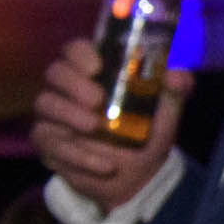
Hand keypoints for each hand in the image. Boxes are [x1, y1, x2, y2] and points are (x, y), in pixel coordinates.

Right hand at [30, 37, 188, 215]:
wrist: (139, 173)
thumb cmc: (148, 131)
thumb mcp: (167, 110)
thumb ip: (176, 89)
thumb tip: (178, 75)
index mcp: (96, 72)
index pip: (76, 49)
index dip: (80, 53)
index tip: (96, 66)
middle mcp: (69, 88)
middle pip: (56, 72)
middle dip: (73, 83)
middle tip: (97, 99)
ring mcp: (55, 115)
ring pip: (45, 103)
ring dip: (68, 114)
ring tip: (93, 126)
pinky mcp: (49, 143)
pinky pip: (51, 143)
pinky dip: (79, 154)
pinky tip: (104, 165)